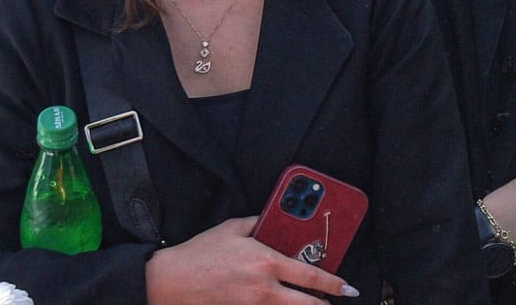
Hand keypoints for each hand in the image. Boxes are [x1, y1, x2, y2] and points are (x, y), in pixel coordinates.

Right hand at [146, 218, 358, 303]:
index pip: (311, 275)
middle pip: (306, 304)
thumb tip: (278, 220)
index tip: (348, 288)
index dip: (334, 283)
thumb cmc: (199, 252)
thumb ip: (261, 223)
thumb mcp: (233, 228)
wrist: (166, 281)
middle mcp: (263, 288)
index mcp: (266, 261)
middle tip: (336, 303)